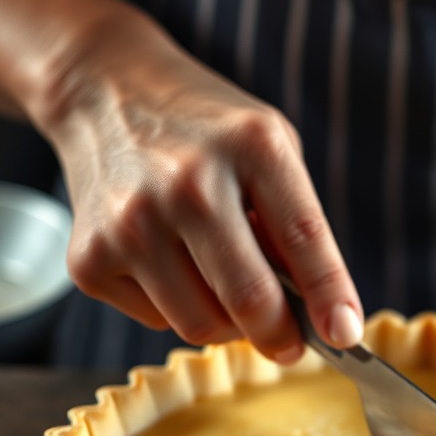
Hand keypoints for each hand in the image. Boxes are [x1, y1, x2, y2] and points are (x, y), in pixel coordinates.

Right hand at [39, 9, 362, 361]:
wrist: (102, 93)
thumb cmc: (205, 133)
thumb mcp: (269, 149)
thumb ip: (295, 224)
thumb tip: (316, 313)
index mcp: (250, 146)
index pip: (304, 239)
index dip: (330, 297)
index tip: (345, 336)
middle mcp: (187, 183)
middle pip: (249, 300)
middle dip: (279, 335)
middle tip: (288, 342)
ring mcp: (131, 223)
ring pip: (201, 326)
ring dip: (227, 324)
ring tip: (222, 283)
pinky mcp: (90, 260)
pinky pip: (156, 321)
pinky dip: (175, 308)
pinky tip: (169, 264)